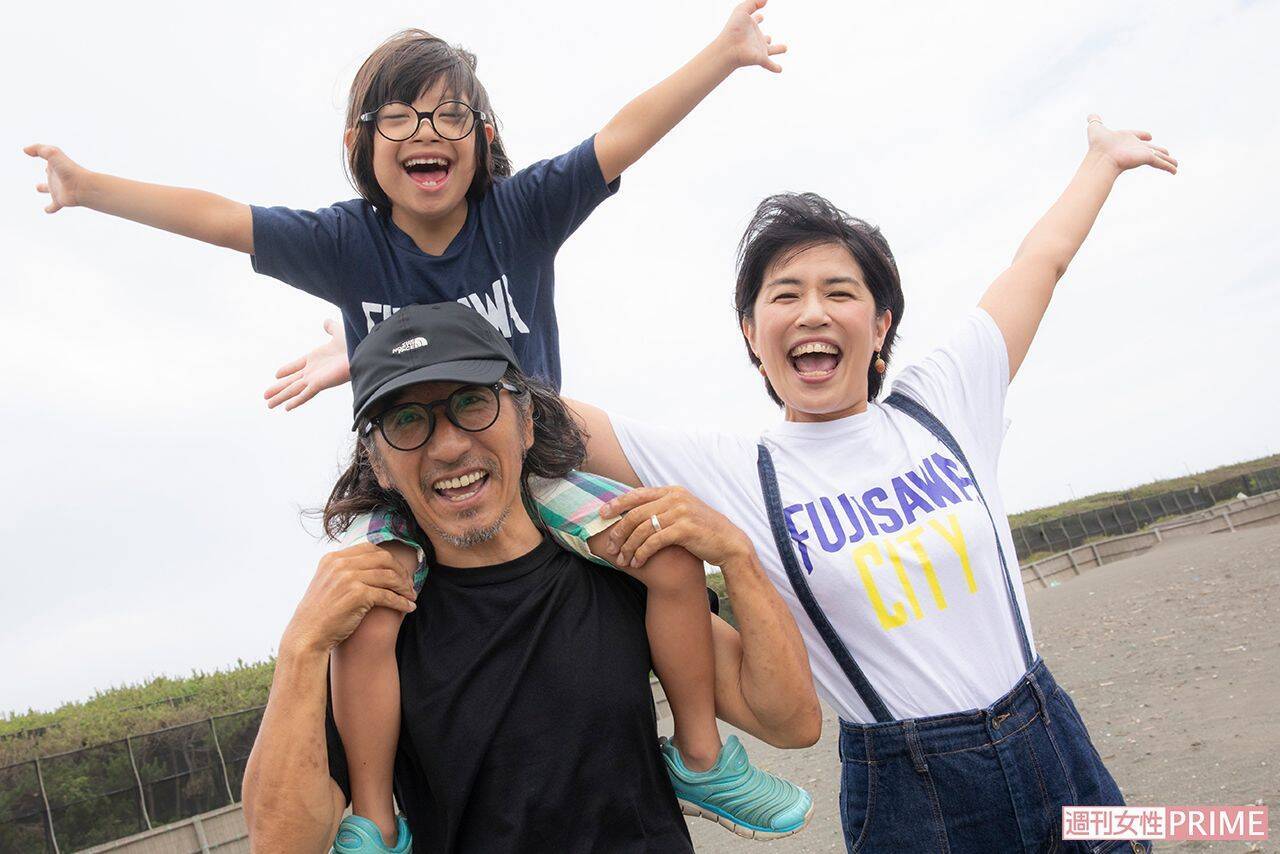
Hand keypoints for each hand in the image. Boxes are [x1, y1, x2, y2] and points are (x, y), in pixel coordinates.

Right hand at [25, 144, 88, 212]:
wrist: (83, 187)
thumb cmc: (69, 169)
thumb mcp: (52, 153)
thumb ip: (38, 148)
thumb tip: (25, 150)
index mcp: (55, 166)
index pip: (50, 158)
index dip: (45, 154)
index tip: (43, 152)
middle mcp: (57, 177)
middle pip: (51, 173)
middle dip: (47, 171)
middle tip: (45, 171)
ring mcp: (58, 189)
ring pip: (50, 189)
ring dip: (43, 188)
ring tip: (38, 188)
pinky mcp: (59, 200)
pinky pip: (53, 206)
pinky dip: (49, 209)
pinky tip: (46, 210)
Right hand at [264, 318, 350, 410]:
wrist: (363, 351)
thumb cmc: (354, 343)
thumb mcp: (338, 333)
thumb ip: (331, 328)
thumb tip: (326, 322)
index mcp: (316, 359)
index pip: (297, 366)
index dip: (287, 370)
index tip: (276, 375)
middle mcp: (314, 371)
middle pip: (292, 382)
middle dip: (278, 389)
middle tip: (266, 397)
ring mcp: (316, 378)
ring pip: (294, 390)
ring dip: (280, 397)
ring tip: (268, 405)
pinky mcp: (320, 384)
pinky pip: (304, 394)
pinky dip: (295, 401)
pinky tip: (286, 407)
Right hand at [280, 542, 416, 655]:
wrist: (307, 635)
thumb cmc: (320, 613)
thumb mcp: (327, 582)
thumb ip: (344, 569)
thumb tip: (371, 563)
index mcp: (333, 558)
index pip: (370, 549)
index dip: (389, 559)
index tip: (399, 571)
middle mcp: (340, 564)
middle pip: (383, 559)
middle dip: (401, 571)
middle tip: (410, 584)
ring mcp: (349, 578)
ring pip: (389, 576)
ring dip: (404, 587)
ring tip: (411, 596)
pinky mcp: (357, 594)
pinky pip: (388, 595)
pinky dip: (401, 602)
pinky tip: (408, 607)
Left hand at [600, 485, 752, 568]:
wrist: (729, 542)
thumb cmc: (703, 530)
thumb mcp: (683, 511)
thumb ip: (663, 508)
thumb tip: (637, 512)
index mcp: (672, 491)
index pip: (637, 494)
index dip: (617, 503)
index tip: (602, 514)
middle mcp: (675, 498)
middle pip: (636, 513)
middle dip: (619, 531)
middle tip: (610, 546)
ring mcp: (680, 512)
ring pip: (642, 529)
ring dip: (628, 546)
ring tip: (622, 560)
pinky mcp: (684, 529)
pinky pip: (654, 542)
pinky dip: (642, 553)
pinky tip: (636, 562)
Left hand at [717, 0, 786, 72]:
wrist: (730, 47)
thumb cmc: (733, 29)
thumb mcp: (742, 10)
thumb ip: (753, 3)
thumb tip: (766, 0)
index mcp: (750, 27)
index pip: (755, 21)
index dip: (757, 18)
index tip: (760, 16)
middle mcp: (755, 39)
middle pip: (763, 38)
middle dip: (767, 38)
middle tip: (770, 38)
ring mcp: (759, 49)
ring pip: (770, 50)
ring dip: (777, 49)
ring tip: (784, 48)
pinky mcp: (761, 58)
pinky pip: (770, 64)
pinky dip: (775, 67)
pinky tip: (779, 70)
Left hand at [1085, 114, 1176, 174]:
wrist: (1101, 156)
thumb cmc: (1098, 145)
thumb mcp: (1095, 128)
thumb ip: (1094, 120)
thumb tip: (1091, 115)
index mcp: (1126, 139)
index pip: (1137, 137)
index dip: (1142, 135)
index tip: (1149, 136)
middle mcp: (1135, 147)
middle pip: (1151, 149)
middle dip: (1159, 151)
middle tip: (1167, 153)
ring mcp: (1142, 154)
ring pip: (1159, 157)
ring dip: (1168, 160)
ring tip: (1175, 165)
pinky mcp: (1146, 159)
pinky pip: (1161, 162)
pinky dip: (1168, 166)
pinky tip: (1174, 171)